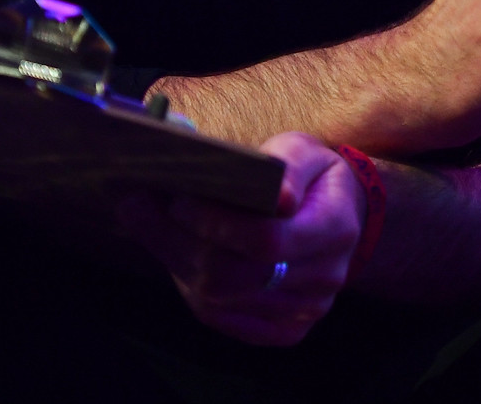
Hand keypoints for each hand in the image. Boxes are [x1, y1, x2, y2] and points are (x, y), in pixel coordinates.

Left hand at [116, 132, 364, 345]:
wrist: (343, 217)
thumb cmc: (314, 177)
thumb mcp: (308, 151)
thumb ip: (289, 165)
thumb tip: (278, 195)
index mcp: (334, 229)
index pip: (265, 240)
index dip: (215, 224)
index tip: (177, 199)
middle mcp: (322, 278)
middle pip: (233, 277)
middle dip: (177, 242)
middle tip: (137, 207)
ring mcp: (305, 310)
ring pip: (220, 301)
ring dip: (175, 262)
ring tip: (146, 225)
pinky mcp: (285, 330)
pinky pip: (224, 320)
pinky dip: (191, 288)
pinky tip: (175, 256)